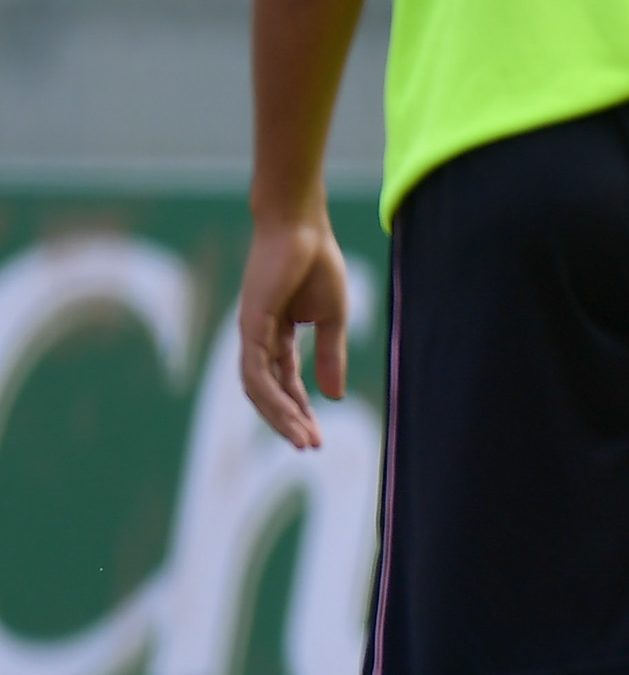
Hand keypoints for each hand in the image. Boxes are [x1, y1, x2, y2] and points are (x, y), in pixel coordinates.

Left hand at [236, 211, 351, 451]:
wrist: (302, 227)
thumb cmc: (317, 263)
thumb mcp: (332, 318)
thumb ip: (330, 356)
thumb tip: (333, 396)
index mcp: (277, 336)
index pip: (286, 383)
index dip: (302, 410)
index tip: (319, 437)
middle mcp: (258, 339)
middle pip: (268, 393)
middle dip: (289, 422)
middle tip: (310, 447)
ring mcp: (250, 334)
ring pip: (259, 390)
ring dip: (281, 418)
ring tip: (304, 440)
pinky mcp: (250, 327)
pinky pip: (256, 372)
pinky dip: (272, 396)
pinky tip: (293, 413)